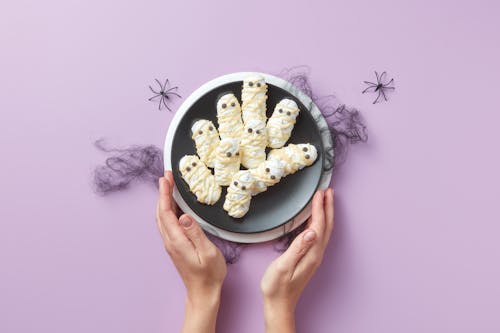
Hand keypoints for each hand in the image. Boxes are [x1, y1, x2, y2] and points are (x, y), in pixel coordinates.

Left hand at [156, 170, 226, 332]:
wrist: (203, 292)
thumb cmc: (209, 274)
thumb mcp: (207, 252)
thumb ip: (196, 233)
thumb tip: (184, 216)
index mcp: (177, 240)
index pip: (166, 212)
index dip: (165, 193)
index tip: (165, 178)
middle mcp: (170, 241)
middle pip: (161, 212)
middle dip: (162, 192)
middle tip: (166, 176)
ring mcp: (171, 244)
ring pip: (162, 217)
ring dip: (163, 200)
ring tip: (168, 186)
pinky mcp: (175, 246)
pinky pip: (167, 223)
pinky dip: (167, 209)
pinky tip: (173, 205)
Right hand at [261, 189, 333, 332]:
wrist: (279, 304)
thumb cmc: (277, 287)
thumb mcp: (283, 266)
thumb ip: (297, 248)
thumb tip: (311, 232)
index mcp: (311, 254)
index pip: (318, 226)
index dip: (320, 208)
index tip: (319, 193)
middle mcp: (316, 254)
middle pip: (326, 226)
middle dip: (328, 207)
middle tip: (328, 191)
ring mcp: (313, 256)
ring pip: (324, 231)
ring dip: (325, 214)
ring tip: (325, 200)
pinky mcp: (309, 258)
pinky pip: (318, 236)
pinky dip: (319, 223)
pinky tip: (314, 220)